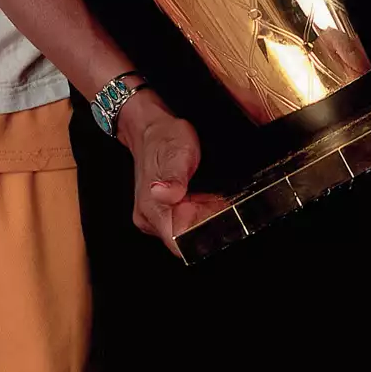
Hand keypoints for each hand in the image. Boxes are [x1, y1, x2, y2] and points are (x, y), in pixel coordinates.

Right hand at [116, 91, 226, 255]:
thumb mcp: (177, 151)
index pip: (179, 245)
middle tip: (221, 203)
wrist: (149, 126)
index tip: (219, 222)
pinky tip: (205, 196)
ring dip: (203, 217)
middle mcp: (150, 218)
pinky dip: (198, 211)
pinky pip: (183, 220)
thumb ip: (174, 177)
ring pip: (186, 230)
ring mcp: (154, 215)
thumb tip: (167, 194)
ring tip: (214, 197)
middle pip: (185, 240)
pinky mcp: (161, 209)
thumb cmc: (163, 137)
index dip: (202, 238)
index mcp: (152, 209)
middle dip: (207, 225)